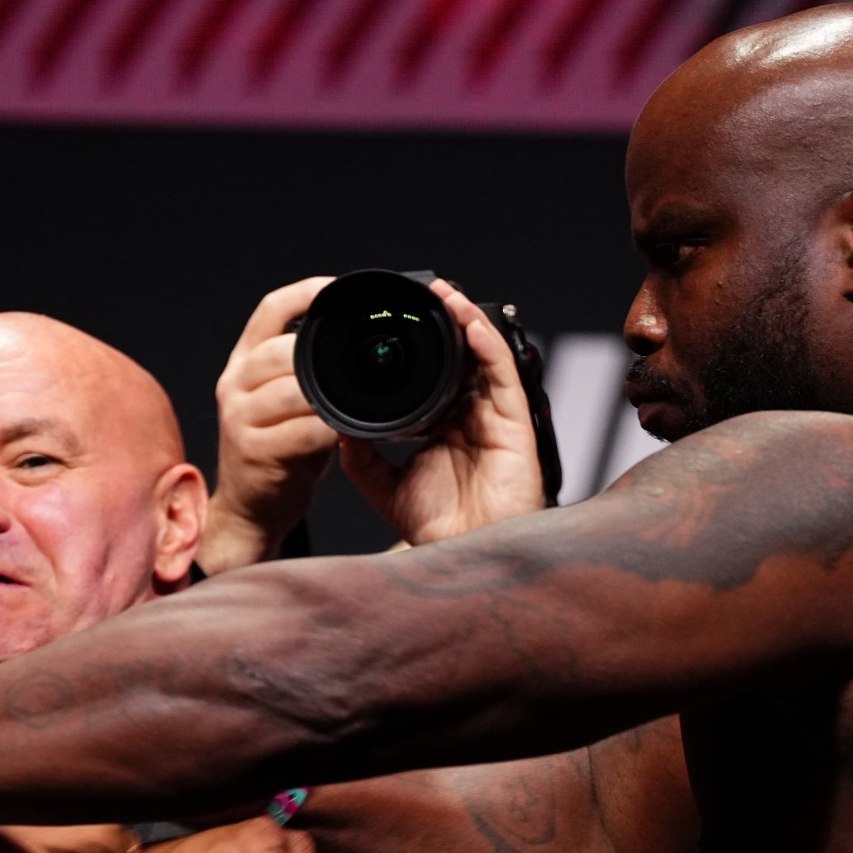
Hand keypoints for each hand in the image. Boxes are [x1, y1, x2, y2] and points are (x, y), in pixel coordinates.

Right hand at [200, 277, 339, 574]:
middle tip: (364, 363)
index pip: (270, 310)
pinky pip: (300, 430)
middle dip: (325, 355)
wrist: (250, 507)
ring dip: (329, 396)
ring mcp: (239, 417)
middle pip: (283, 349)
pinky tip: (344, 431)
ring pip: (293, 389)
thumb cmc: (278, 451)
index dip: (306, 293)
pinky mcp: (252, 450)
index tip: (339, 289)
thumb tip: (359, 341)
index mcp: (244, 362)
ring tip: (355, 402)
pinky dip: (328, 429)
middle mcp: (235, 383)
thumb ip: (311, 370)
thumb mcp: (289, 400)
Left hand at [337, 278, 545, 544]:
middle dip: (445, 324)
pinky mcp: (515, 424)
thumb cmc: (438, 528)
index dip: (420, 348)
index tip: (393, 323)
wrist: (464, 557)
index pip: (434, 375)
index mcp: (445, 426)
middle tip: (421, 294)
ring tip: (445, 295)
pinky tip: (471, 323)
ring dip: (467, 322)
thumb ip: (361, 456)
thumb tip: (336, 424)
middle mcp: (473, 417)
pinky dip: (488, 345)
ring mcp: (495, 418)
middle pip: (462, 358)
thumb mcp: (384, 486)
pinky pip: (504, 375)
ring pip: (484, 357)